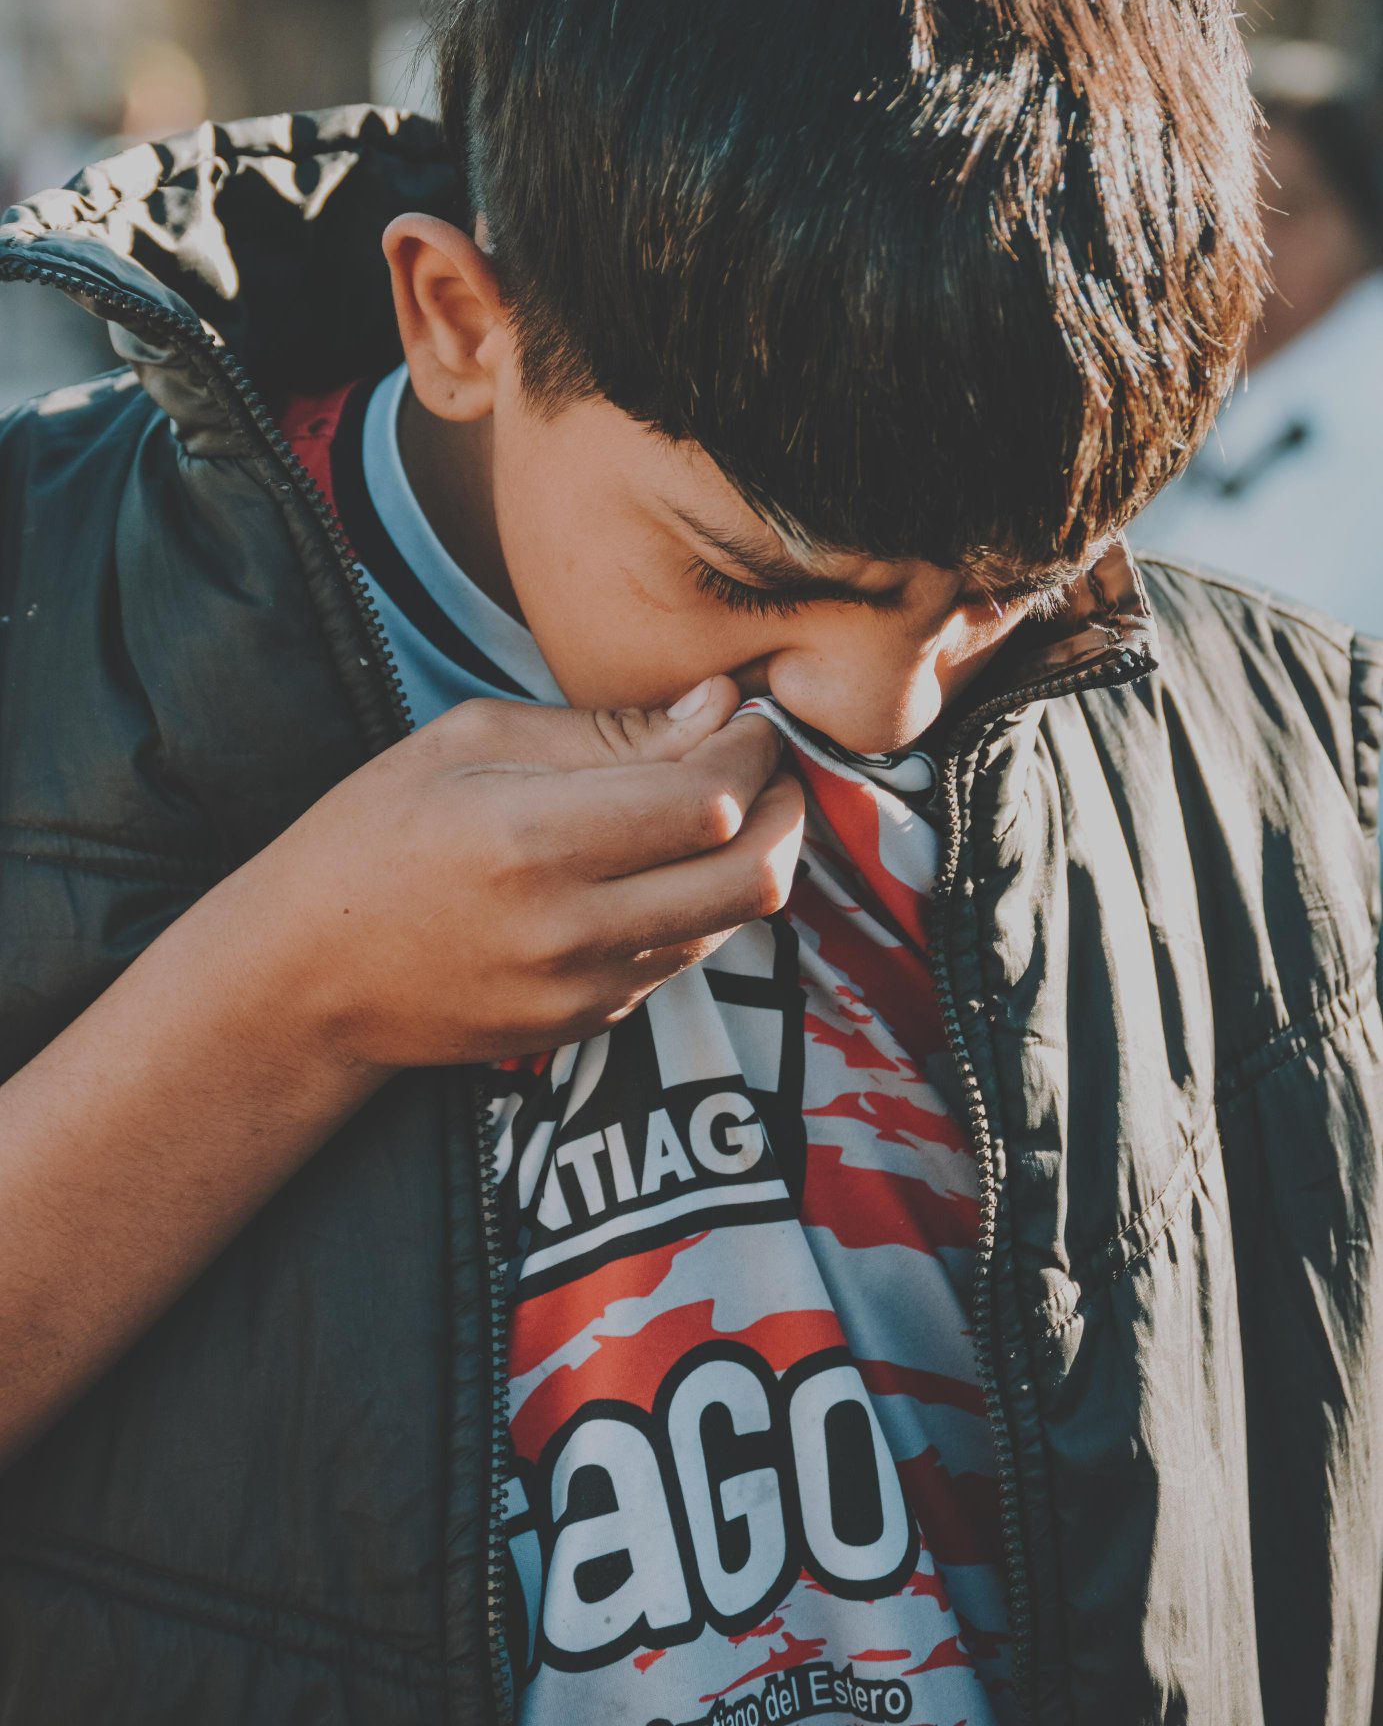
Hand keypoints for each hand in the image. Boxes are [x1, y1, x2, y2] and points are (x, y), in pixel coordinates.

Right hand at [241, 677, 804, 1070]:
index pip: (708, 797)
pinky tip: (657, 864)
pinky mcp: (588, 1024)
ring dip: (749, 855)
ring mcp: (584, 990)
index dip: (752, 747)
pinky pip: (683, 958)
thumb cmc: (374, 834)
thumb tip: (717, 707)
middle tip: (765, 763)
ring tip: (716, 804)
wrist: (303, 977)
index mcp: (534, 841)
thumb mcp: (470, 744)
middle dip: (786, 806)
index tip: (744, 715)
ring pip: (732, 921)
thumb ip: (606, 731)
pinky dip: (697, 902)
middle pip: (754, 874)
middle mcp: (571, 929)